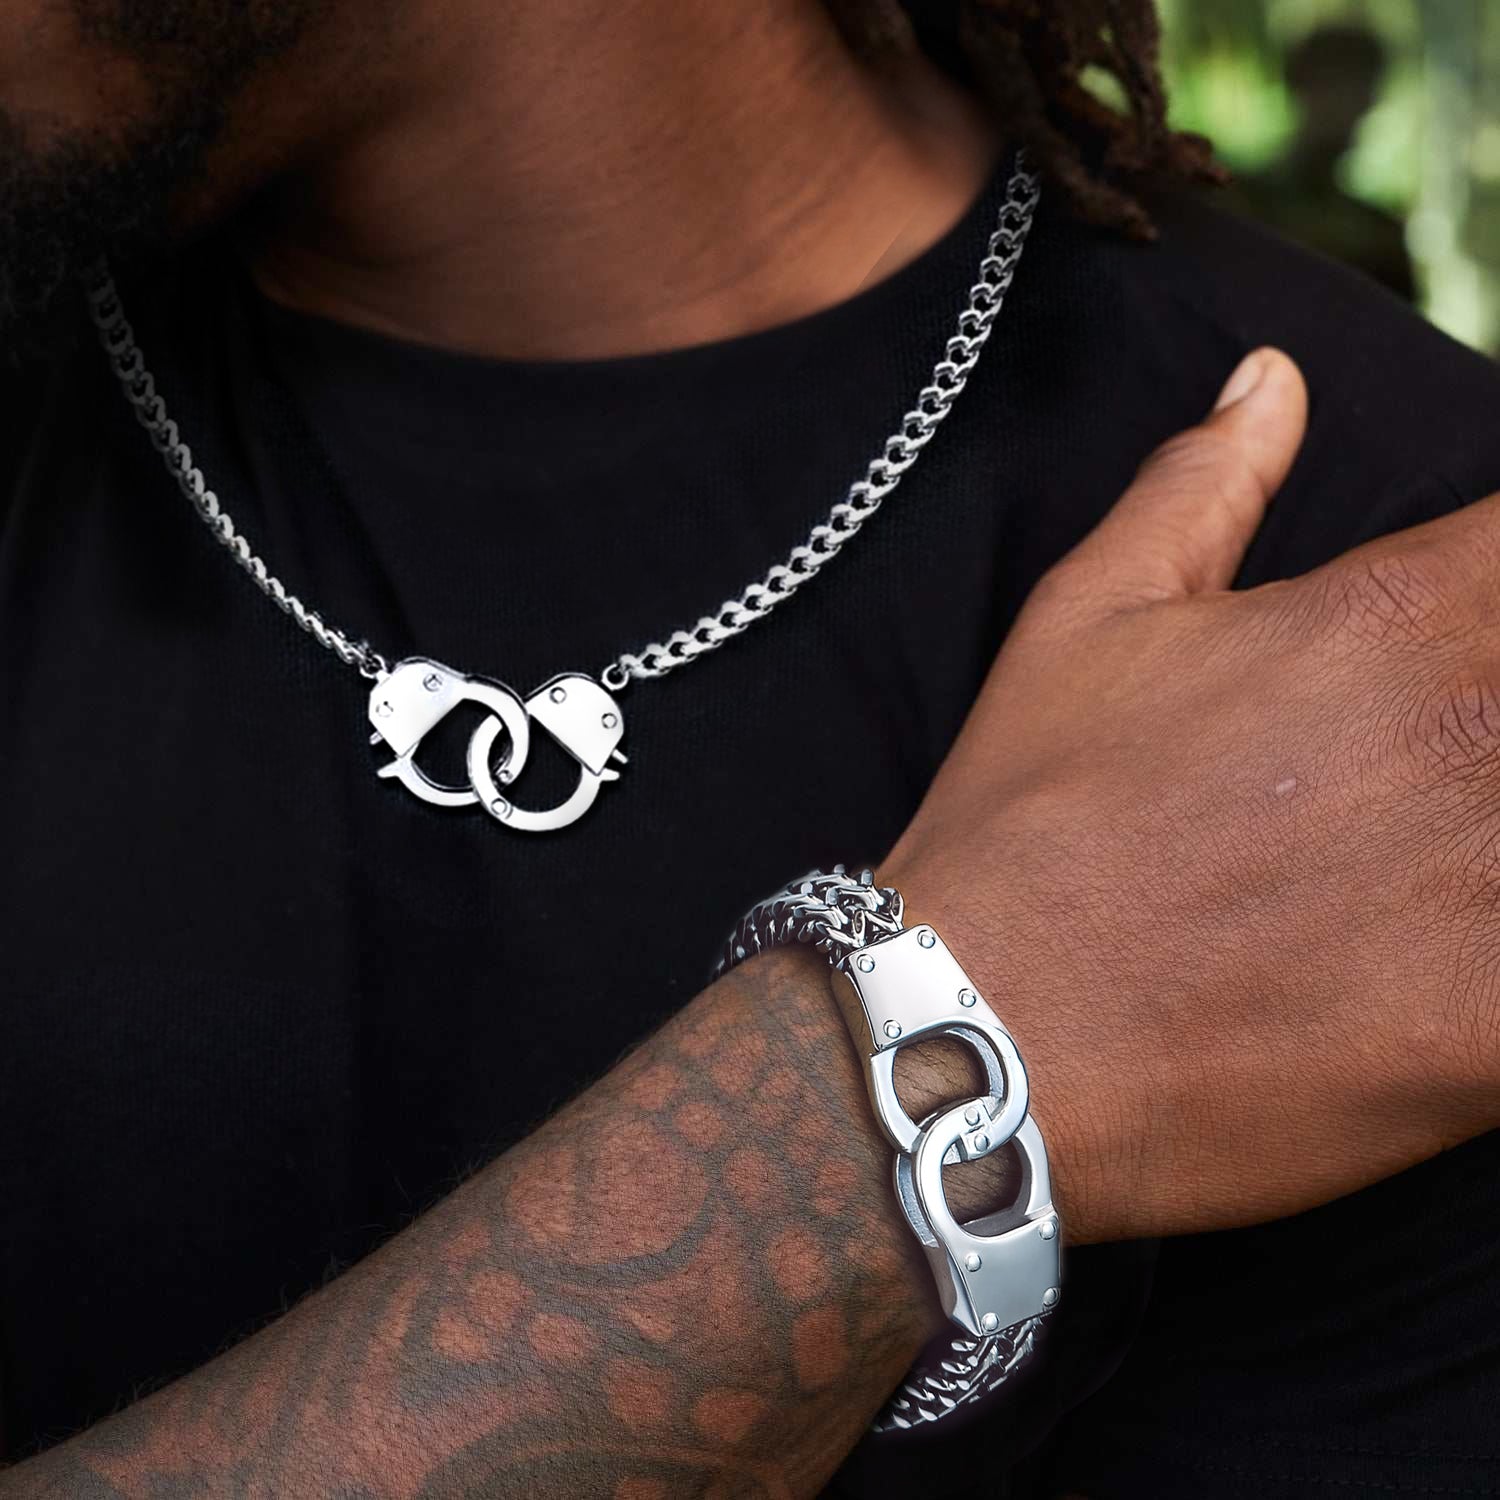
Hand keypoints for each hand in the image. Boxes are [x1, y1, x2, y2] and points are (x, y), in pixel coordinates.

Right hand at [883, 348, 1499, 1244]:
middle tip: (1419, 764)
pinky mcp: (1492, 1030)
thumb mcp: (1087, 617)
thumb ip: (1204, 484)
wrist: (983, 1032)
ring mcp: (1499, 885)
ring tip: (1435, 847)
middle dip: (1490, 711)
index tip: (1471, 622)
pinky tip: (1456, 950)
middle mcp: (1471, 727)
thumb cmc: (1029, 819)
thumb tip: (1273, 379)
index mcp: (1393, 614)